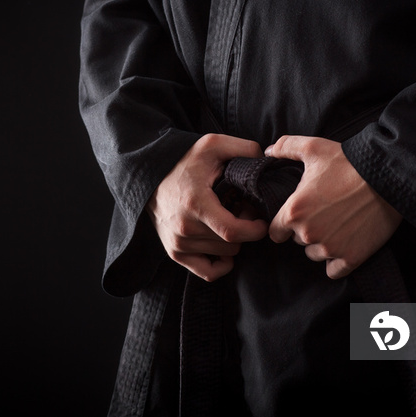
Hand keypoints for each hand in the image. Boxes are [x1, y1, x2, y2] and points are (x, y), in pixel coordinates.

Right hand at [146, 134, 268, 280]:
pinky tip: (223, 245)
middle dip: (246, 230)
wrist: (148, 175)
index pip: (233, 232)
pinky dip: (222, 263)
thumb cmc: (183, 161)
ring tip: (228, 220)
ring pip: (224, 255)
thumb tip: (267, 160)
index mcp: (196, 205)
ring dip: (233, 242)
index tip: (261, 219)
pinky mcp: (175, 253)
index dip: (254, 229)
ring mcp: (178, 244)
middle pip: (232, 244)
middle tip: (242, 211)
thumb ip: (243, 148)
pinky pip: (208, 272)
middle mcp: (185, 229)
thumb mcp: (212, 144)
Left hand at [265, 135, 401, 277]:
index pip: (275, 232)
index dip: (284, 224)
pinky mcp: (351, 258)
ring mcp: (330, 248)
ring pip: (315, 255)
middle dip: (306, 230)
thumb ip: (285, 147)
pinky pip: (334, 271)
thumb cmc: (349, 162)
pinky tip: (345, 243)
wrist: (389, 178)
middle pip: (297, 242)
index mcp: (294, 212)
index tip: (297, 216)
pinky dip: (338, 261)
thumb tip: (267, 152)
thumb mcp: (314, 148)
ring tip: (338, 224)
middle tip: (324, 213)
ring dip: (322, 244)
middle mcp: (308, 234)